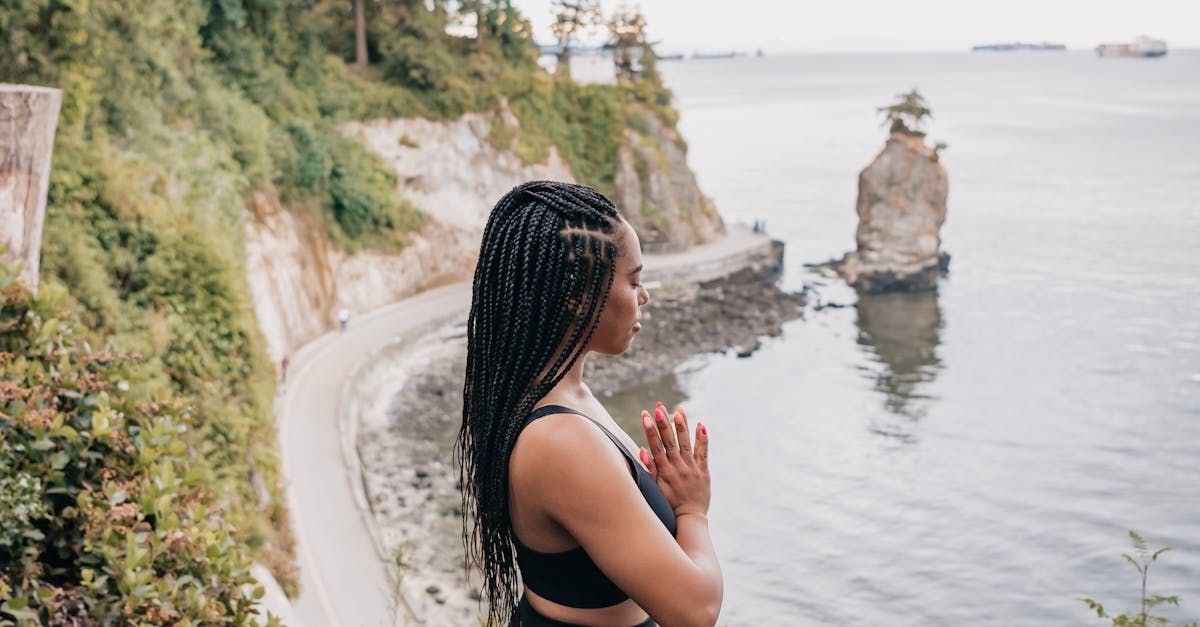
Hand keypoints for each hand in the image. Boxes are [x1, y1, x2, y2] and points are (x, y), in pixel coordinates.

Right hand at [638, 401, 710, 517]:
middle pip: (669, 442)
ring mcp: (691, 468)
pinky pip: (703, 452)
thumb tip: (642, 450)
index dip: (650, 430)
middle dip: (664, 423)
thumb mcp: (655, 488)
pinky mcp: (703, 470)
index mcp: (664, 471)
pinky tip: (701, 425)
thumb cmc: (669, 503)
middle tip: (659, 407)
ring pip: (686, 444)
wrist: (690, 517)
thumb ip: (650, 468)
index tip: (645, 415)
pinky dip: (702, 439)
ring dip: (682, 426)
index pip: (656, 446)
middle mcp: (678, 468)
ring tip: (679, 410)